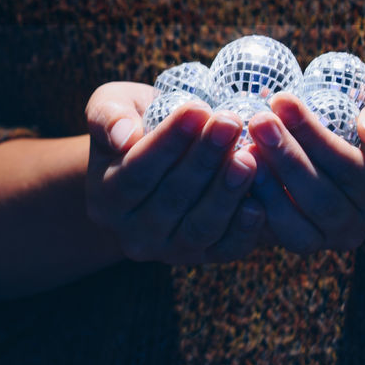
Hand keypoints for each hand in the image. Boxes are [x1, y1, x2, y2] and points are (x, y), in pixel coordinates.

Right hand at [85, 82, 265, 263]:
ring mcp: (168, 250)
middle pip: (172, 198)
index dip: (169, 142)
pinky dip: (243, 230)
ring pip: (200, 227)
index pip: (137, 171)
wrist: (153, 162)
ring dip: (226, 193)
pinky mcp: (203, 257)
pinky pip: (225, 249)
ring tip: (249, 157)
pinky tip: (259, 202)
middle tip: (231, 123)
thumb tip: (123, 137)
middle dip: (204, 158)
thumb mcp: (110, 108)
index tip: (198, 108)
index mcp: (106, 196)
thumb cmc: (134, 124)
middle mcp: (132, 231)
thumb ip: (108, 116)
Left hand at [246, 74, 364, 253]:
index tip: (281, 99)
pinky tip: (230, 177)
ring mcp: (328, 237)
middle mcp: (361, 221)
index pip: (347, 164)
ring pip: (296, 225)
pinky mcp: (297, 242)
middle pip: (320, 198)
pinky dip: (251, 210)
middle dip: (285, 157)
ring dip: (266, 187)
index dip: (312, 134)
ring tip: (241, 149)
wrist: (348, 146)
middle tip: (255, 120)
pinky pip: (273, 236)